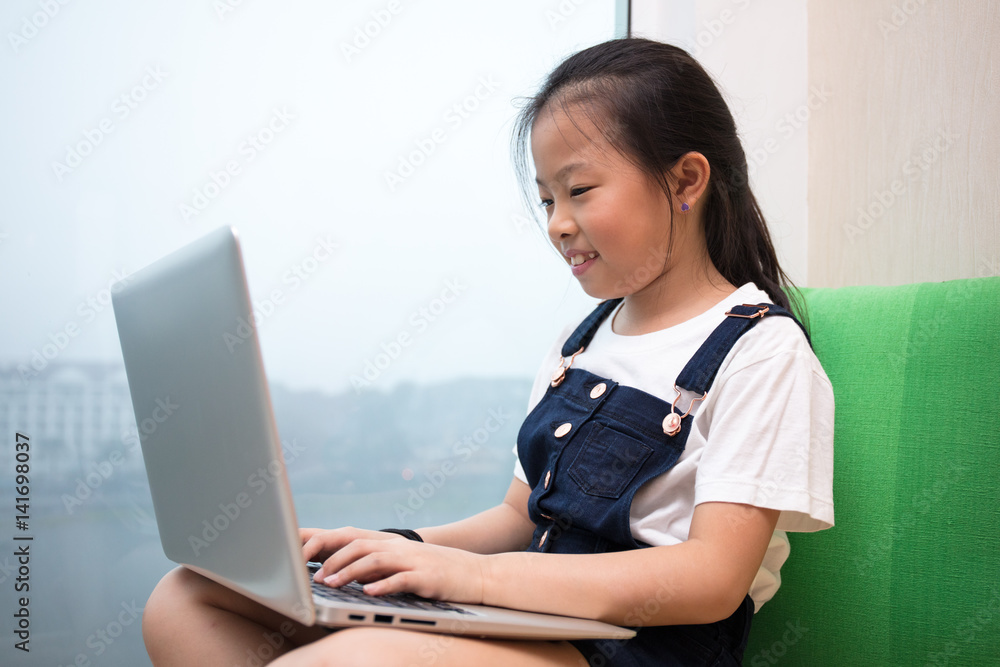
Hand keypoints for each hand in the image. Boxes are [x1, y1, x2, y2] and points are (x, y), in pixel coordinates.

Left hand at [304, 529, 487, 604]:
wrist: (479, 574)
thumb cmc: (440, 574)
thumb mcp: (408, 567)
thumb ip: (383, 569)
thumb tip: (354, 577)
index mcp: (395, 546)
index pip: (356, 541)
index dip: (333, 552)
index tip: (314, 566)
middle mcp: (402, 549)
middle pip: (361, 547)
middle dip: (335, 562)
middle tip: (318, 578)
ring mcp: (415, 561)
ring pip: (376, 560)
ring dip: (351, 572)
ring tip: (333, 585)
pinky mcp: (427, 577)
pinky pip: (401, 579)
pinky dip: (382, 585)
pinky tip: (368, 593)